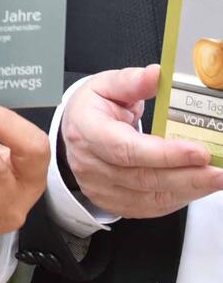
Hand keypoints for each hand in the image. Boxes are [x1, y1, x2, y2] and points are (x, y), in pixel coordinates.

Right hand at [61, 64, 222, 217]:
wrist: (74, 131)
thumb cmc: (91, 108)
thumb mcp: (105, 85)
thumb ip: (131, 81)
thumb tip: (155, 75)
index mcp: (87, 130)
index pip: (126, 149)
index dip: (164, 154)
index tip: (198, 151)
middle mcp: (90, 163)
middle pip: (143, 178)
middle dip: (187, 176)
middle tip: (218, 170)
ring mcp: (100, 187)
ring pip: (150, 197)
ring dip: (189, 189)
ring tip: (215, 178)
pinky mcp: (113, 202)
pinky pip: (151, 207)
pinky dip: (178, 199)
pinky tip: (196, 186)